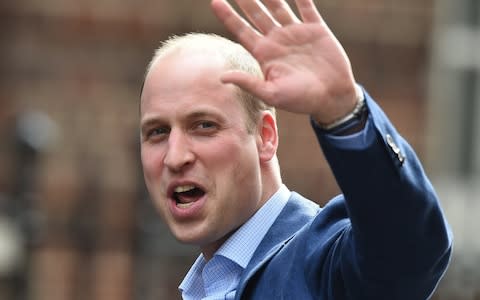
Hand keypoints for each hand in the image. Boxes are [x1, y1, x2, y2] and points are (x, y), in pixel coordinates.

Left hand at [211, 0, 358, 123]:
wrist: (332, 97)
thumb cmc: (300, 100)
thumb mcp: (271, 94)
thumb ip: (248, 83)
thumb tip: (222, 77)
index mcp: (265, 54)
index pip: (241, 31)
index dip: (228, 16)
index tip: (215, 2)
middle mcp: (277, 40)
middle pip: (256, 15)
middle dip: (245, 0)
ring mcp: (296, 33)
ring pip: (278, 6)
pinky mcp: (316, 29)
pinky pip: (307, 6)